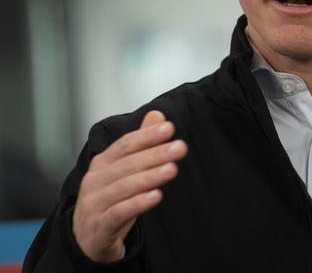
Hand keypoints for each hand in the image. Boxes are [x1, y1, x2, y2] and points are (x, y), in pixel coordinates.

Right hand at [72, 110, 187, 262]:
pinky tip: (156, 196)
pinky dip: (138, 203)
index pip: (125, 144)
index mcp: (102, 163)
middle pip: (128, 164)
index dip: (147, 136)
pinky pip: (119, 213)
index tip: (169, 128)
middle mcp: (95, 180)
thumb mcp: (124, 171)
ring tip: (172, 169)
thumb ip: (141, 143)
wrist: (88, 240)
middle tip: (180, 147)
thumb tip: (157, 115)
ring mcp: (94, 203)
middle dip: (155, 154)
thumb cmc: (111, 200)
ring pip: (124, 187)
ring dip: (150, 177)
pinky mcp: (99, 226)